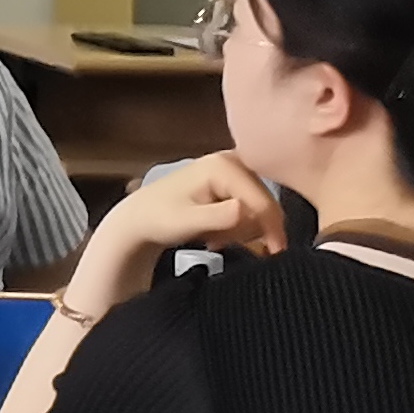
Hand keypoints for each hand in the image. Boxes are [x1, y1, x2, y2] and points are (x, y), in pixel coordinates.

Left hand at [68, 150, 282, 308]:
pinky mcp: (234, 181)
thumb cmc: (159, 219)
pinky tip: (217, 231)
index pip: (263, 202)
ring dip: (241, 230)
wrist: (141, 218)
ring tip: (214, 236)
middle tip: (220, 241)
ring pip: (260, 209)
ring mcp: (234, 168)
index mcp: (224, 165)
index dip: (272, 230)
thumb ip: (218, 217)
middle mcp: (232, 160)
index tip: (273, 252)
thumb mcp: (186, 222)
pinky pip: (252, 209)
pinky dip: (238, 225)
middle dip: (248, 229)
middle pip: (265, 204)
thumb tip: (244, 210)